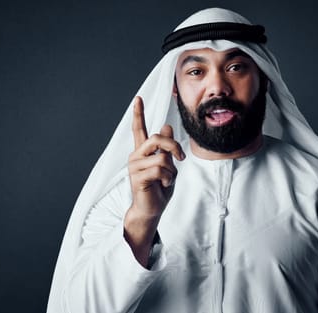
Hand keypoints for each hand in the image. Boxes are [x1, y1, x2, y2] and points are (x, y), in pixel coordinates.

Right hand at [124, 96, 184, 265]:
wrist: (152, 209)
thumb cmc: (159, 189)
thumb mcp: (167, 166)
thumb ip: (166, 148)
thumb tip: (166, 127)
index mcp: (143, 152)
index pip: (139, 129)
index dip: (138, 113)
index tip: (138, 98)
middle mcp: (136, 156)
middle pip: (156, 138)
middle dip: (173, 146)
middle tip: (182, 157)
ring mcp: (135, 166)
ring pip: (162, 156)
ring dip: (171, 170)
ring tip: (166, 180)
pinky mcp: (138, 177)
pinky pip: (160, 169)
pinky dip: (168, 178)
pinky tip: (163, 185)